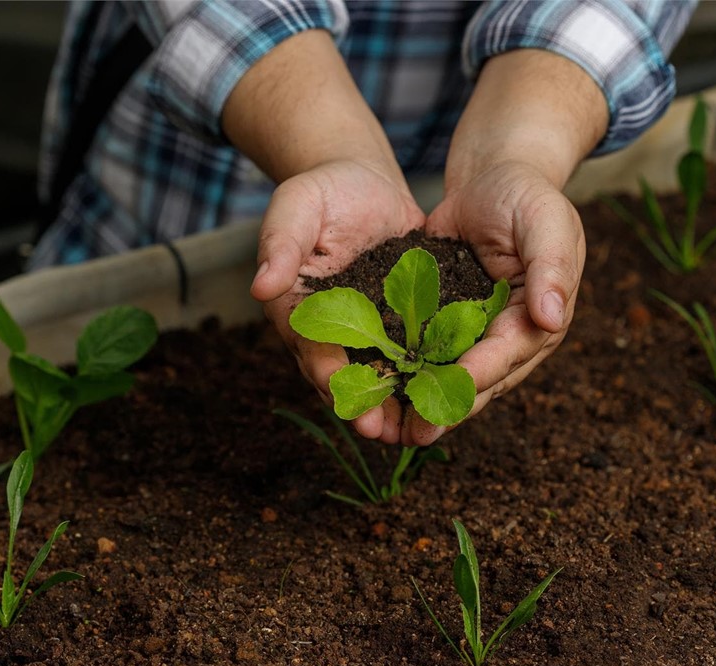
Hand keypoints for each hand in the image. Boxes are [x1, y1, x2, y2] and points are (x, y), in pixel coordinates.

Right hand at [250, 159, 424, 442]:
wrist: (363, 182)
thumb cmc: (322, 192)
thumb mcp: (297, 208)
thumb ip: (281, 246)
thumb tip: (261, 288)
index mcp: (299, 311)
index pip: (312, 349)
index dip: (329, 375)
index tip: (347, 399)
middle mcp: (331, 332)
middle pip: (347, 377)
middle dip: (366, 406)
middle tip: (387, 433)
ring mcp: (367, 332)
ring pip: (382, 376)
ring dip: (399, 403)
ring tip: (422, 426)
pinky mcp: (401, 323)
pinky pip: (414, 354)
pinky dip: (429, 374)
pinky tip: (454, 391)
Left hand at [410, 160, 585, 444]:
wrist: (494, 174)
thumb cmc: (527, 194)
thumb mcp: (546, 220)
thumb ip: (553, 266)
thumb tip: (551, 317)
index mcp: (543, 319)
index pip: (508, 355)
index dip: (479, 374)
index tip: (447, 391)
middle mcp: (512, 336)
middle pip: (480, 380)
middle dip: (447, 407)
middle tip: (415, 434)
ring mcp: (478, 334)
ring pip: (451, 376)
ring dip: (424, 403)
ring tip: (392, 430)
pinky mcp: (447, 323)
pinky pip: (426, 353)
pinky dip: (406, 372)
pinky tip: (377, 389)